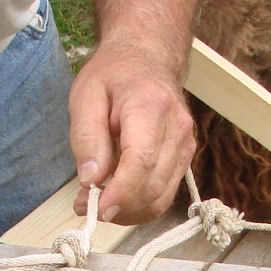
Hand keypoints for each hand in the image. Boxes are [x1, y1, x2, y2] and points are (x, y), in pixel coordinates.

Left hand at [68, 44, 195, 223]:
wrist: (148, 59)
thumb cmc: (113, 75)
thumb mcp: (86, 96)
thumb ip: (87, 138)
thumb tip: (91, 180)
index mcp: (150, 107)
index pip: (141, 161)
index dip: (120, 193)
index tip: (97, 209)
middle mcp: (176, 129)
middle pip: (152, 186)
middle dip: (118, 207)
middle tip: (84, 205)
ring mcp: (186, 145)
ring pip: (161, 198)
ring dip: (128, 212)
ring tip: (98, 203)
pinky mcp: (185, 157)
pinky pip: (165, 194)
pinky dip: (140, 205)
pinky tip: (118, 199)